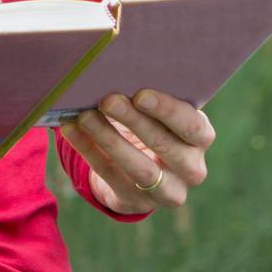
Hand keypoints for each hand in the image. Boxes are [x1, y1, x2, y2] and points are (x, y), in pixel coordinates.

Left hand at [59, 88, 214, 213]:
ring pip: (140, 168)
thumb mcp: (157, 110)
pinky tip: (72, 130)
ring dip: (109, 139)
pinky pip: (111, 176)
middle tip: (108, 99)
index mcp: (200, 137)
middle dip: (134, 121)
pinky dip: (89, 151)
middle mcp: (191, 168)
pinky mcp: (137, 203)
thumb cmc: (149, 121)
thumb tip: (115, 68)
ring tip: (84, 116)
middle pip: (165, 145)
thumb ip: (148, 95)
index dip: (168, 110)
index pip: (192, 126)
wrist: (136, 165)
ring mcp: (167, 190)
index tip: (140, 94)